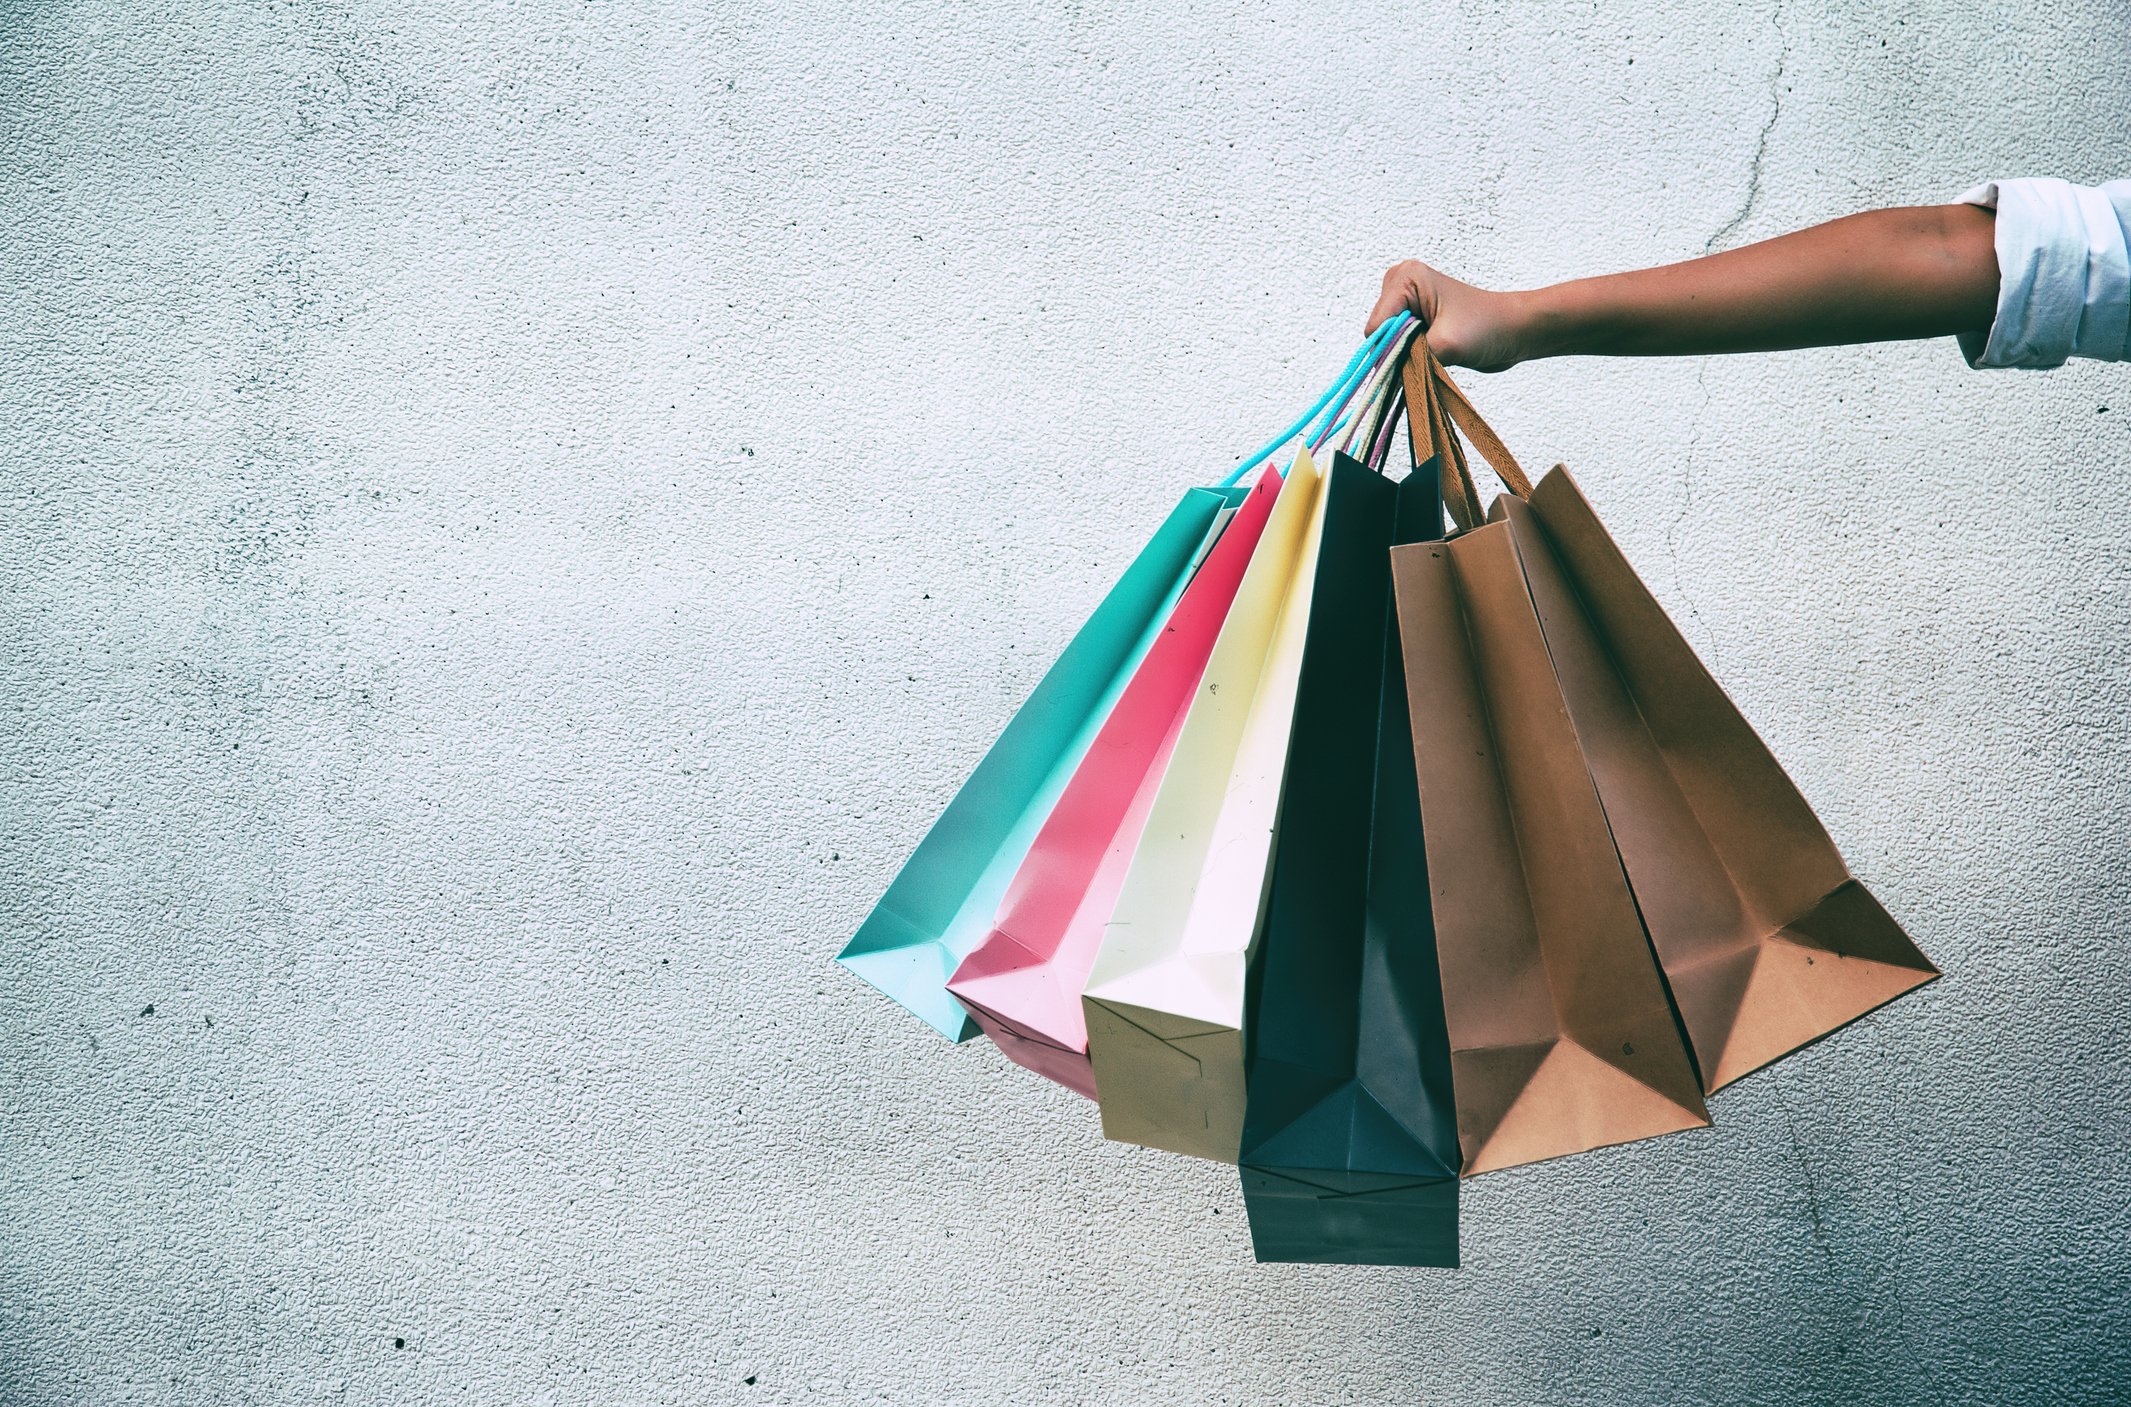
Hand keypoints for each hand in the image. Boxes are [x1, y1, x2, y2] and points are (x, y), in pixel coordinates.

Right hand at [1366, 259, 1532, 371]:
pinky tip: (1433, 352)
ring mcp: (1405, 302)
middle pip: (1378, 335)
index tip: (1417, 360)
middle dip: (1399, 351)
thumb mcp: (1443, 346)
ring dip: (1407, 355)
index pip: (1376, 328)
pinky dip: (1411, 356)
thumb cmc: (1488, 329)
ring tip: (1436, 350)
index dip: (1391, 351)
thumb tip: (1382, 379)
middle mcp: (1400, 285)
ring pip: (1386, 344)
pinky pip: (1397, 346)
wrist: (1515, 331)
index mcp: (1405, 278)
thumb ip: (1408, 360)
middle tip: (1431, 352)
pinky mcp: (1413, 318)